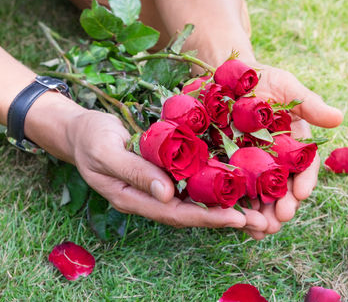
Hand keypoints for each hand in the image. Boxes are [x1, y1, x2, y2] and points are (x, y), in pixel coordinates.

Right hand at [66, 110, 267, 230]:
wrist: (83, 129)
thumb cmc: (91, 138)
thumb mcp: (107, 152)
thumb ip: (135, 173)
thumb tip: (167, 195)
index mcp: (135, 199)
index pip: (176, 214)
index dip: (207, 217)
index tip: (236, 219)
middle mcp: (152, 197)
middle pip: (193, 213)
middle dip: (226, 217)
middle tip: (260, 220)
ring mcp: (160, 186)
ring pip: (197, 200)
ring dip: (226, 205)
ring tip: (258, 208)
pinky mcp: (167, 171)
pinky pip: (194, 182)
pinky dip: (216, 185)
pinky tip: (238, 184)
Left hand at [243, 63, 343, 239]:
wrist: (225, 76)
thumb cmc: (261, 79)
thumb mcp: (287, 87)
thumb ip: (310, 104)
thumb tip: (339, 118)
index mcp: (294, 146)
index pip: (305, 168)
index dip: (305, 181)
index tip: (302, 193)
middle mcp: (276, 161)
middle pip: (284, 190)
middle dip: (285, 206)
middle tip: (281, 219)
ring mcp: (252, 167)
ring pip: (261, 197)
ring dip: (263, 215)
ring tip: (260, 229)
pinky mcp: (228, 168)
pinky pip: (234, 192)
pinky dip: (237, 209)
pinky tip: (237, 221)